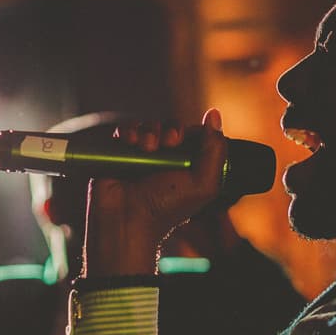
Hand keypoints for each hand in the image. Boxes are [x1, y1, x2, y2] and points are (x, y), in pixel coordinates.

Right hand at [82, 109, 228, 276]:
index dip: (190, 132)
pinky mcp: (120, 153)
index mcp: (187, 165)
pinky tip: (131, 142)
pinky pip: (126, 129)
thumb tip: (214, 114)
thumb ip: (215, 150)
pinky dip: (129, 131)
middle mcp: (166, 159)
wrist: (128, 220)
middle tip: (168, 143)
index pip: (193, 134)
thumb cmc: (167, 208)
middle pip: (172, 126)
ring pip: (149, 125)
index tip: (184, 141)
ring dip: (150, 131)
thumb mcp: (203, 184)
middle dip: (171, 130)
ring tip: (147, 147)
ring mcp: (142, 155)